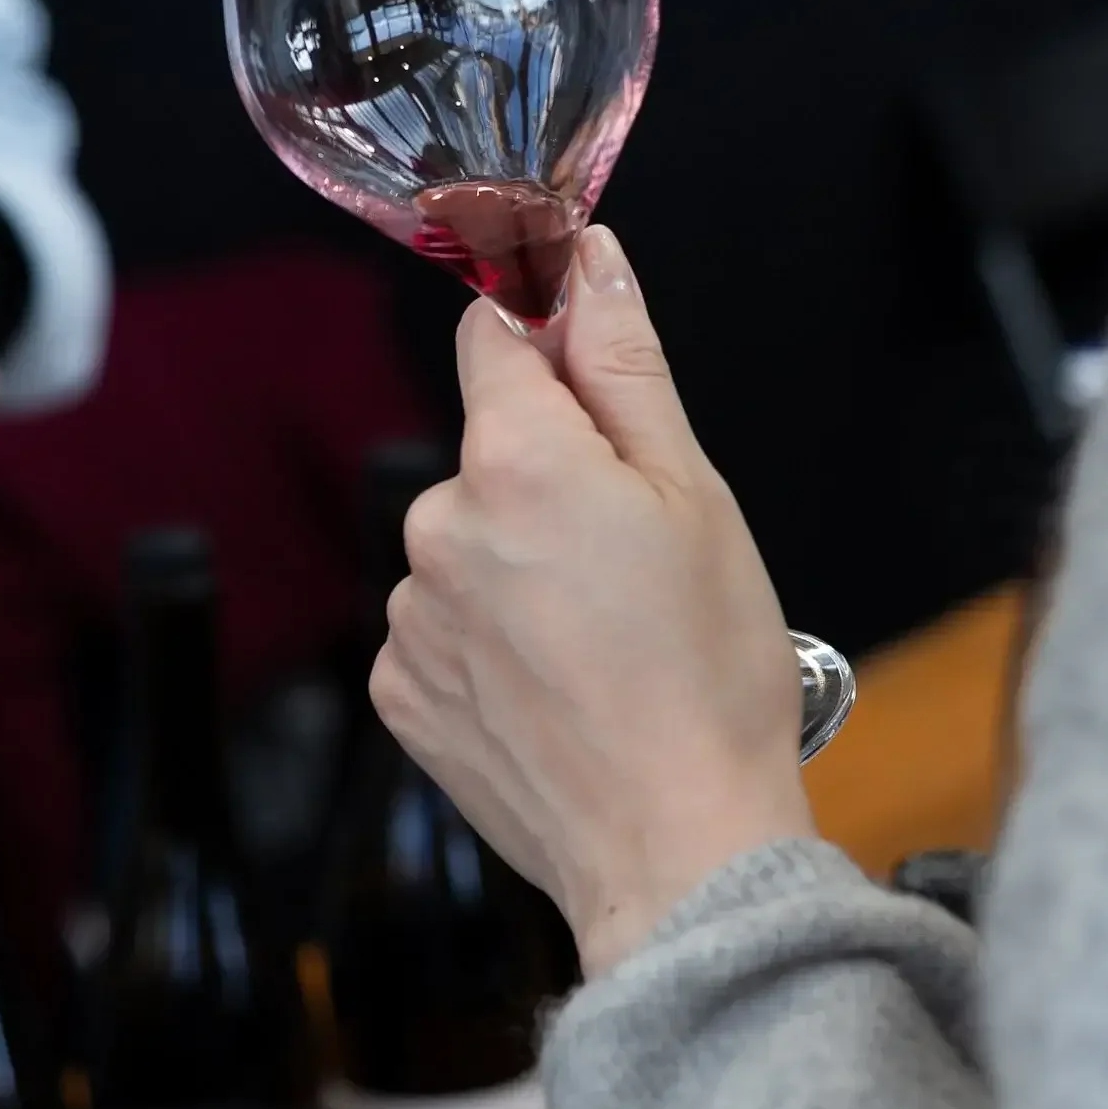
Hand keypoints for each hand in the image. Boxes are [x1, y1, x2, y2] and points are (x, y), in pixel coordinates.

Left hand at [373, 228, 813, 975]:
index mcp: (515, 462)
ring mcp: (408, 617)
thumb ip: (623, 364)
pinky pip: (445, 630)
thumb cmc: (707, 676)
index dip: (549, 347)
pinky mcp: (400, 693)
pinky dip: (495, 646)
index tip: (594, 381)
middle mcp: (436, 529)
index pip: (495, 339)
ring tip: (605, 645)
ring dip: (521, 571)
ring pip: (469, 548)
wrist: (675, 849)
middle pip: (491, 455)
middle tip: (638, 561)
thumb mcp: (693, 495)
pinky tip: (562, 690)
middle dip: (554, 484)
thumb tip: (585, 259)